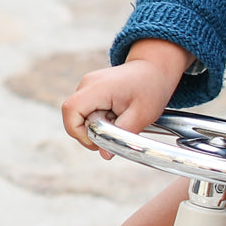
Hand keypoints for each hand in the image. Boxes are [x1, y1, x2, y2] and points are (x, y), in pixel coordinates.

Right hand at [61, 40, 191, 155]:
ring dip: (97, 125)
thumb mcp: (142, 115)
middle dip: (92, 131)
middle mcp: (87, 84)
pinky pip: (86, 113)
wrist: (154, 70)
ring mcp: (86, 86)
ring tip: (119, 118)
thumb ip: (122, 135)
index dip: (79, 132)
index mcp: (97, 87)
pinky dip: (99, 119)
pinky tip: (116, 114)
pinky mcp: (90, 91)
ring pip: (80, 117)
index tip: (99, 140)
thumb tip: (105, 155)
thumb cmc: (150, 88)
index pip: (71, 111)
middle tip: (116, 130)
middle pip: (73, 117)